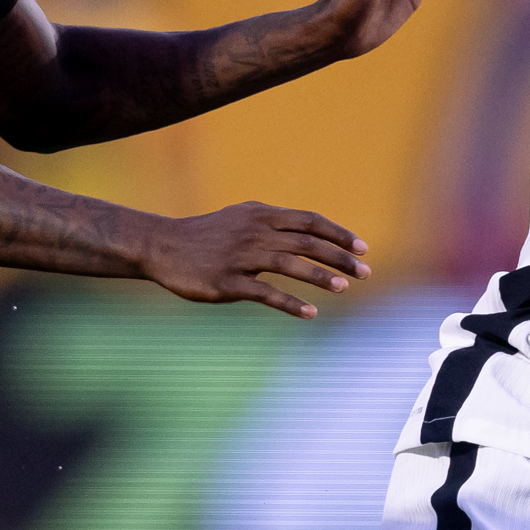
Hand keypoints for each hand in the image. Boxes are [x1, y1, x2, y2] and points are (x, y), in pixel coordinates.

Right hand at [139, 203, 368, 318]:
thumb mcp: (241, 218)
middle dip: (340, 256)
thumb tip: (307, 229)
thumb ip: (273, 222)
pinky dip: (290, 303)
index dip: (339, 234)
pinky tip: (310, 314)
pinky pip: (266, 293)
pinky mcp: (228, 282)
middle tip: (366, 272)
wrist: (163, 246)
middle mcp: (255, 232)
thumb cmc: (206, 235)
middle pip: (308, 242)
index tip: (362, 248)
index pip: (311, 221)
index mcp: (262, 215)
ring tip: (344, 288)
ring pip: (291, 265)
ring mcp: (241, 257)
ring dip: (321, 277)